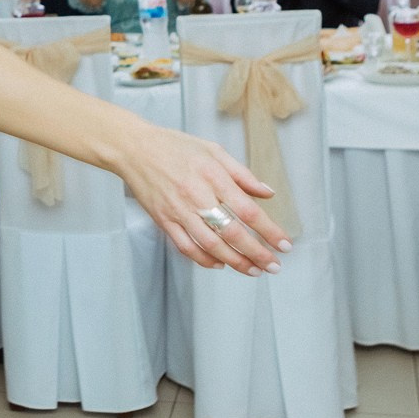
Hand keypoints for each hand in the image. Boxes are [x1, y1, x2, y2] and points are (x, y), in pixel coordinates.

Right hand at [117, 123, 290, 274]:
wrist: (134, 149)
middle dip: (257, 253)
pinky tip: (219, 264)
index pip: (247, 210)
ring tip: (253, 271)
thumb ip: (242, 174)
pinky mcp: (163, 221)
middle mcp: (196, 195)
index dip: (269, 230)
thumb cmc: (174, 146)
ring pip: (210, 245)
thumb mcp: (213, 151)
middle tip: (274, 266)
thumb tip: (268, 193)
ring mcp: (178, 211)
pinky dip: (204, 260)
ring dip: (234, 262)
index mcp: (212, 176)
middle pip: (232, 232)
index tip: (285, 244)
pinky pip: (186, 247)